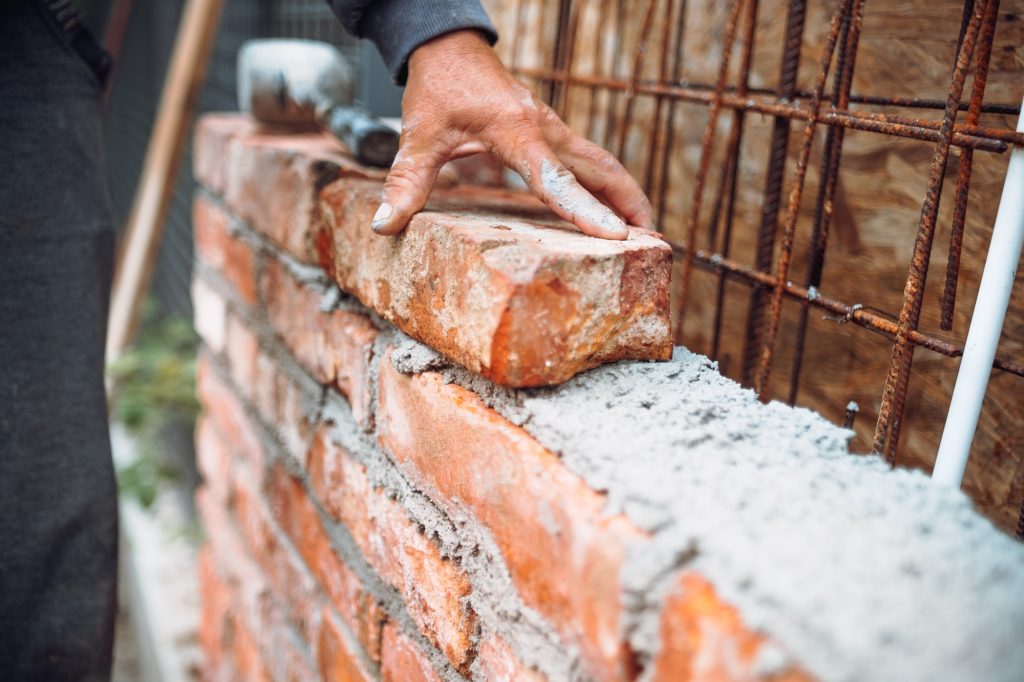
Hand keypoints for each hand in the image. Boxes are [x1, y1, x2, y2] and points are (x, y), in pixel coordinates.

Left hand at [371, 30, 653, 239]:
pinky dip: (607, 185)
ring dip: (625, 195)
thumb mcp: (419, 135)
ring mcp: (553, 130)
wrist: (450, 47)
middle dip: (629, 205)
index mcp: (517, 132)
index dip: (584, 210)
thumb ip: (407, 181)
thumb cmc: (439, 88)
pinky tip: (611, 210)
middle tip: (652, 245)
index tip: (614, 237)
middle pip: (601, 170)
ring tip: (646, 234)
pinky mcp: (552, 133)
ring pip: (602, 164)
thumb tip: (385, 226)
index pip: (556, 179)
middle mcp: (545, 130)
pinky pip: (588, 162)